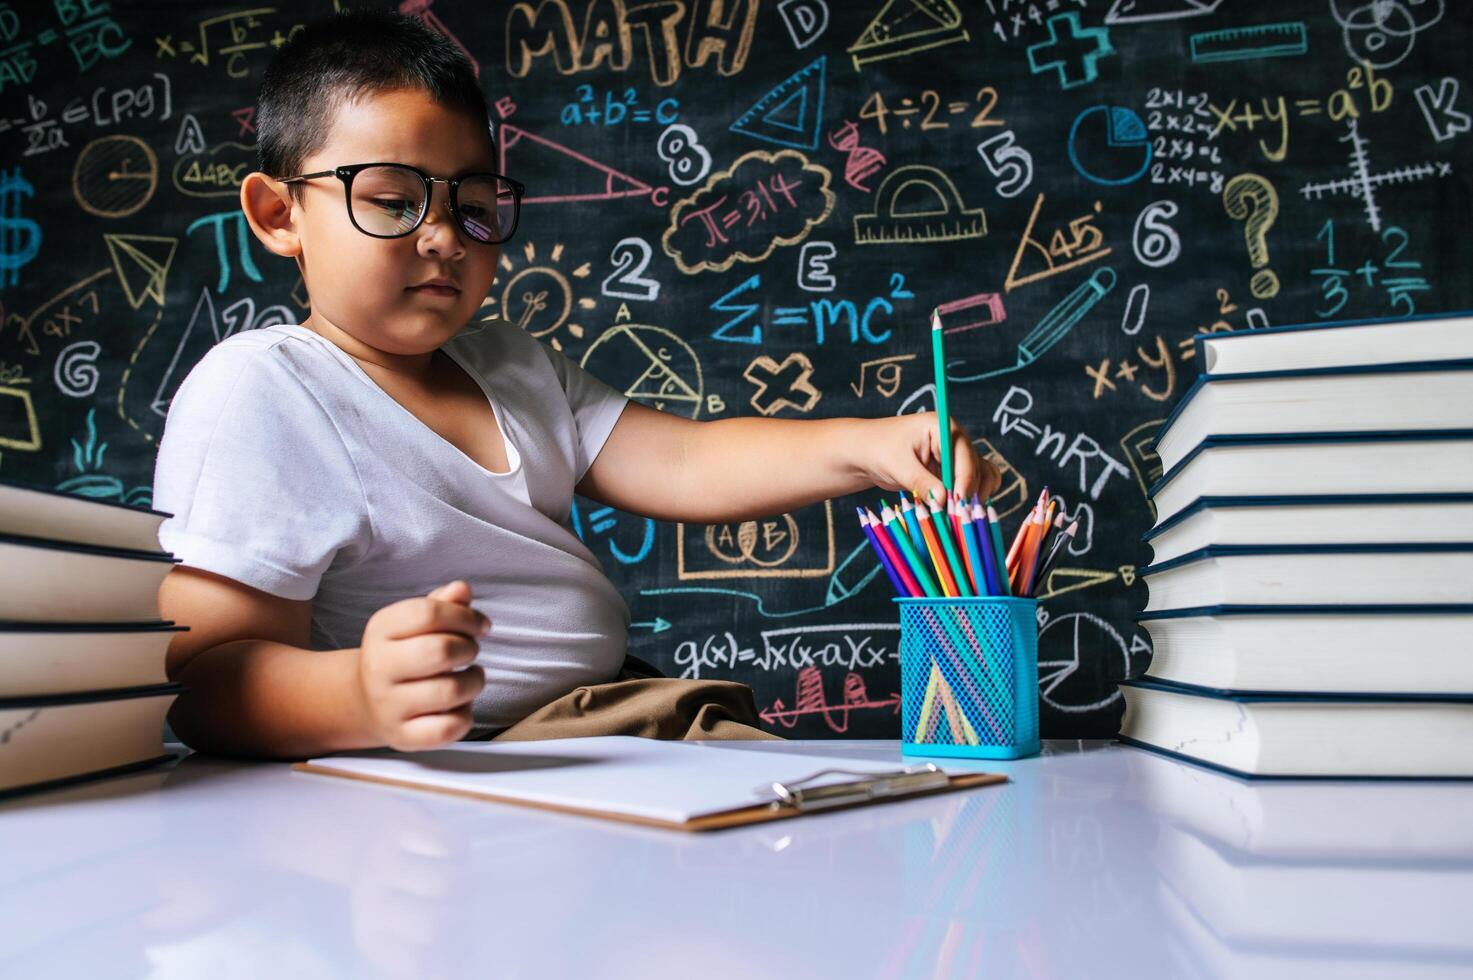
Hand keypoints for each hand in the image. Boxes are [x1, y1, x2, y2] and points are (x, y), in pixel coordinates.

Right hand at [357, 580, 488, 750]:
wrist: (367, 699)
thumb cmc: (404, 654)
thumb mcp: (414, 622)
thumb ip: (442, 603)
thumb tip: (461, 590)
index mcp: (380, 630)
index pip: (428, 613)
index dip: (466, 616)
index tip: (480, 624)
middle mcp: (379, 667)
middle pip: (440, 651)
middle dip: (469, 648)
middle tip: (470, 651)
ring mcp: (389, 705)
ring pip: (450, 691)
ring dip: (475, 681)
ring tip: (471, 676)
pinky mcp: (403, 736)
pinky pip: (447, 729)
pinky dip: (465, 716)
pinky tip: (461, 705)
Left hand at [858, 412, 1000, 502]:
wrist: (865, 454)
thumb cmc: (877, 450)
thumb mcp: (898, 465)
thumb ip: (921, 482)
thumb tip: (944, 500)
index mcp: (943, 427)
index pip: (964, 454)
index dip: (965, 479)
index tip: (959, 501)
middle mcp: (954, 440)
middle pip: (977, 467)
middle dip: (969, 491)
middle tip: (957, 513)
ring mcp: (955, 456)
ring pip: (981, 476)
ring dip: (975, 495)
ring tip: (959, 513)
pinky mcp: (951, 472)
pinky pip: (971, 484)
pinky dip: (969, 497)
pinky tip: (958, 510)